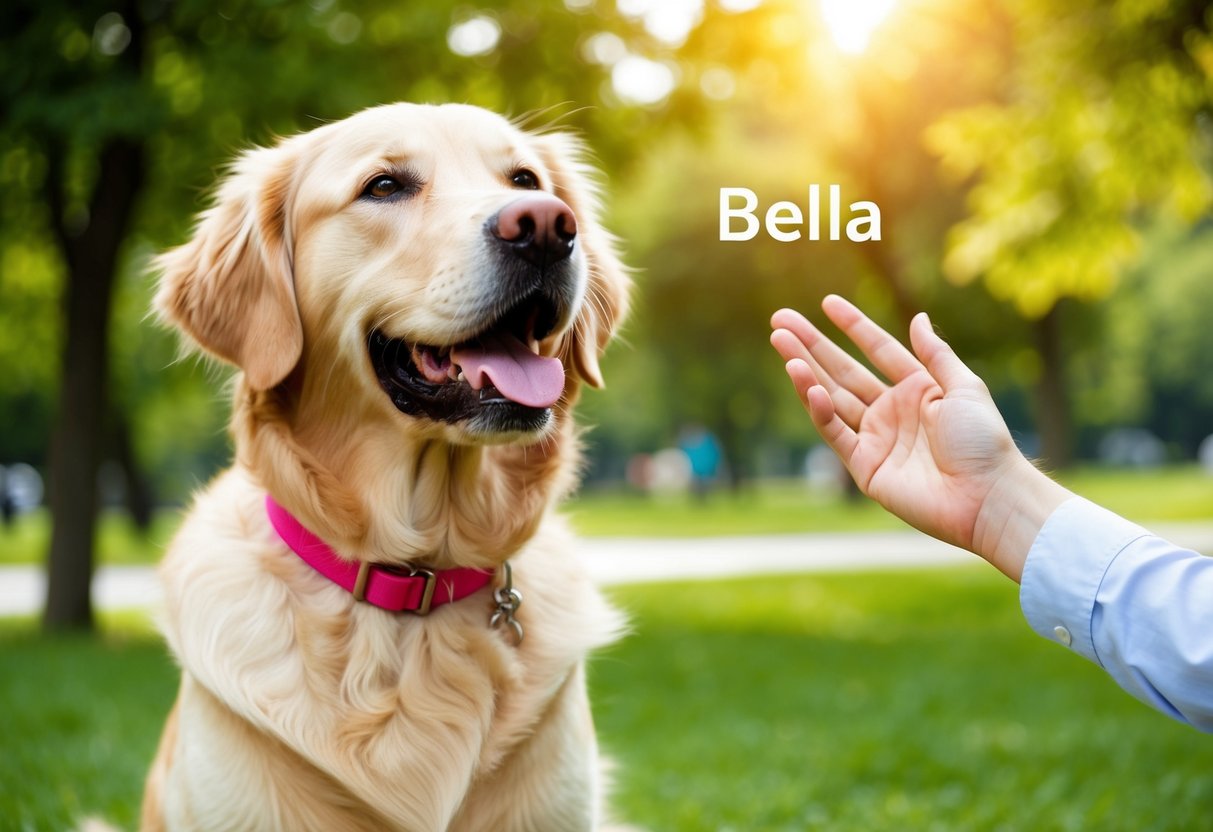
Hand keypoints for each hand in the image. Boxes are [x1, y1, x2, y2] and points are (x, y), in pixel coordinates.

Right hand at [770, 296, 1069, 580]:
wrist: (986, 496)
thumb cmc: (984, 441)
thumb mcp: (964, 387)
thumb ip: (936, 354)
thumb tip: (917, 318)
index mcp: (918, 388)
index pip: (877, 349)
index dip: (852, 326)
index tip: (826, 303)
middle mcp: (892, 410)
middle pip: (844, 370)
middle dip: (812, 345)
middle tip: (780, 321)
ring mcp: (876, 438)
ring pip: (832, 398)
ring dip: (805, 372)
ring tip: (781, 344)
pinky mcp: (865, 466)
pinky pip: (836, 432)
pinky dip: (819, 410)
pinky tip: (806, 384)